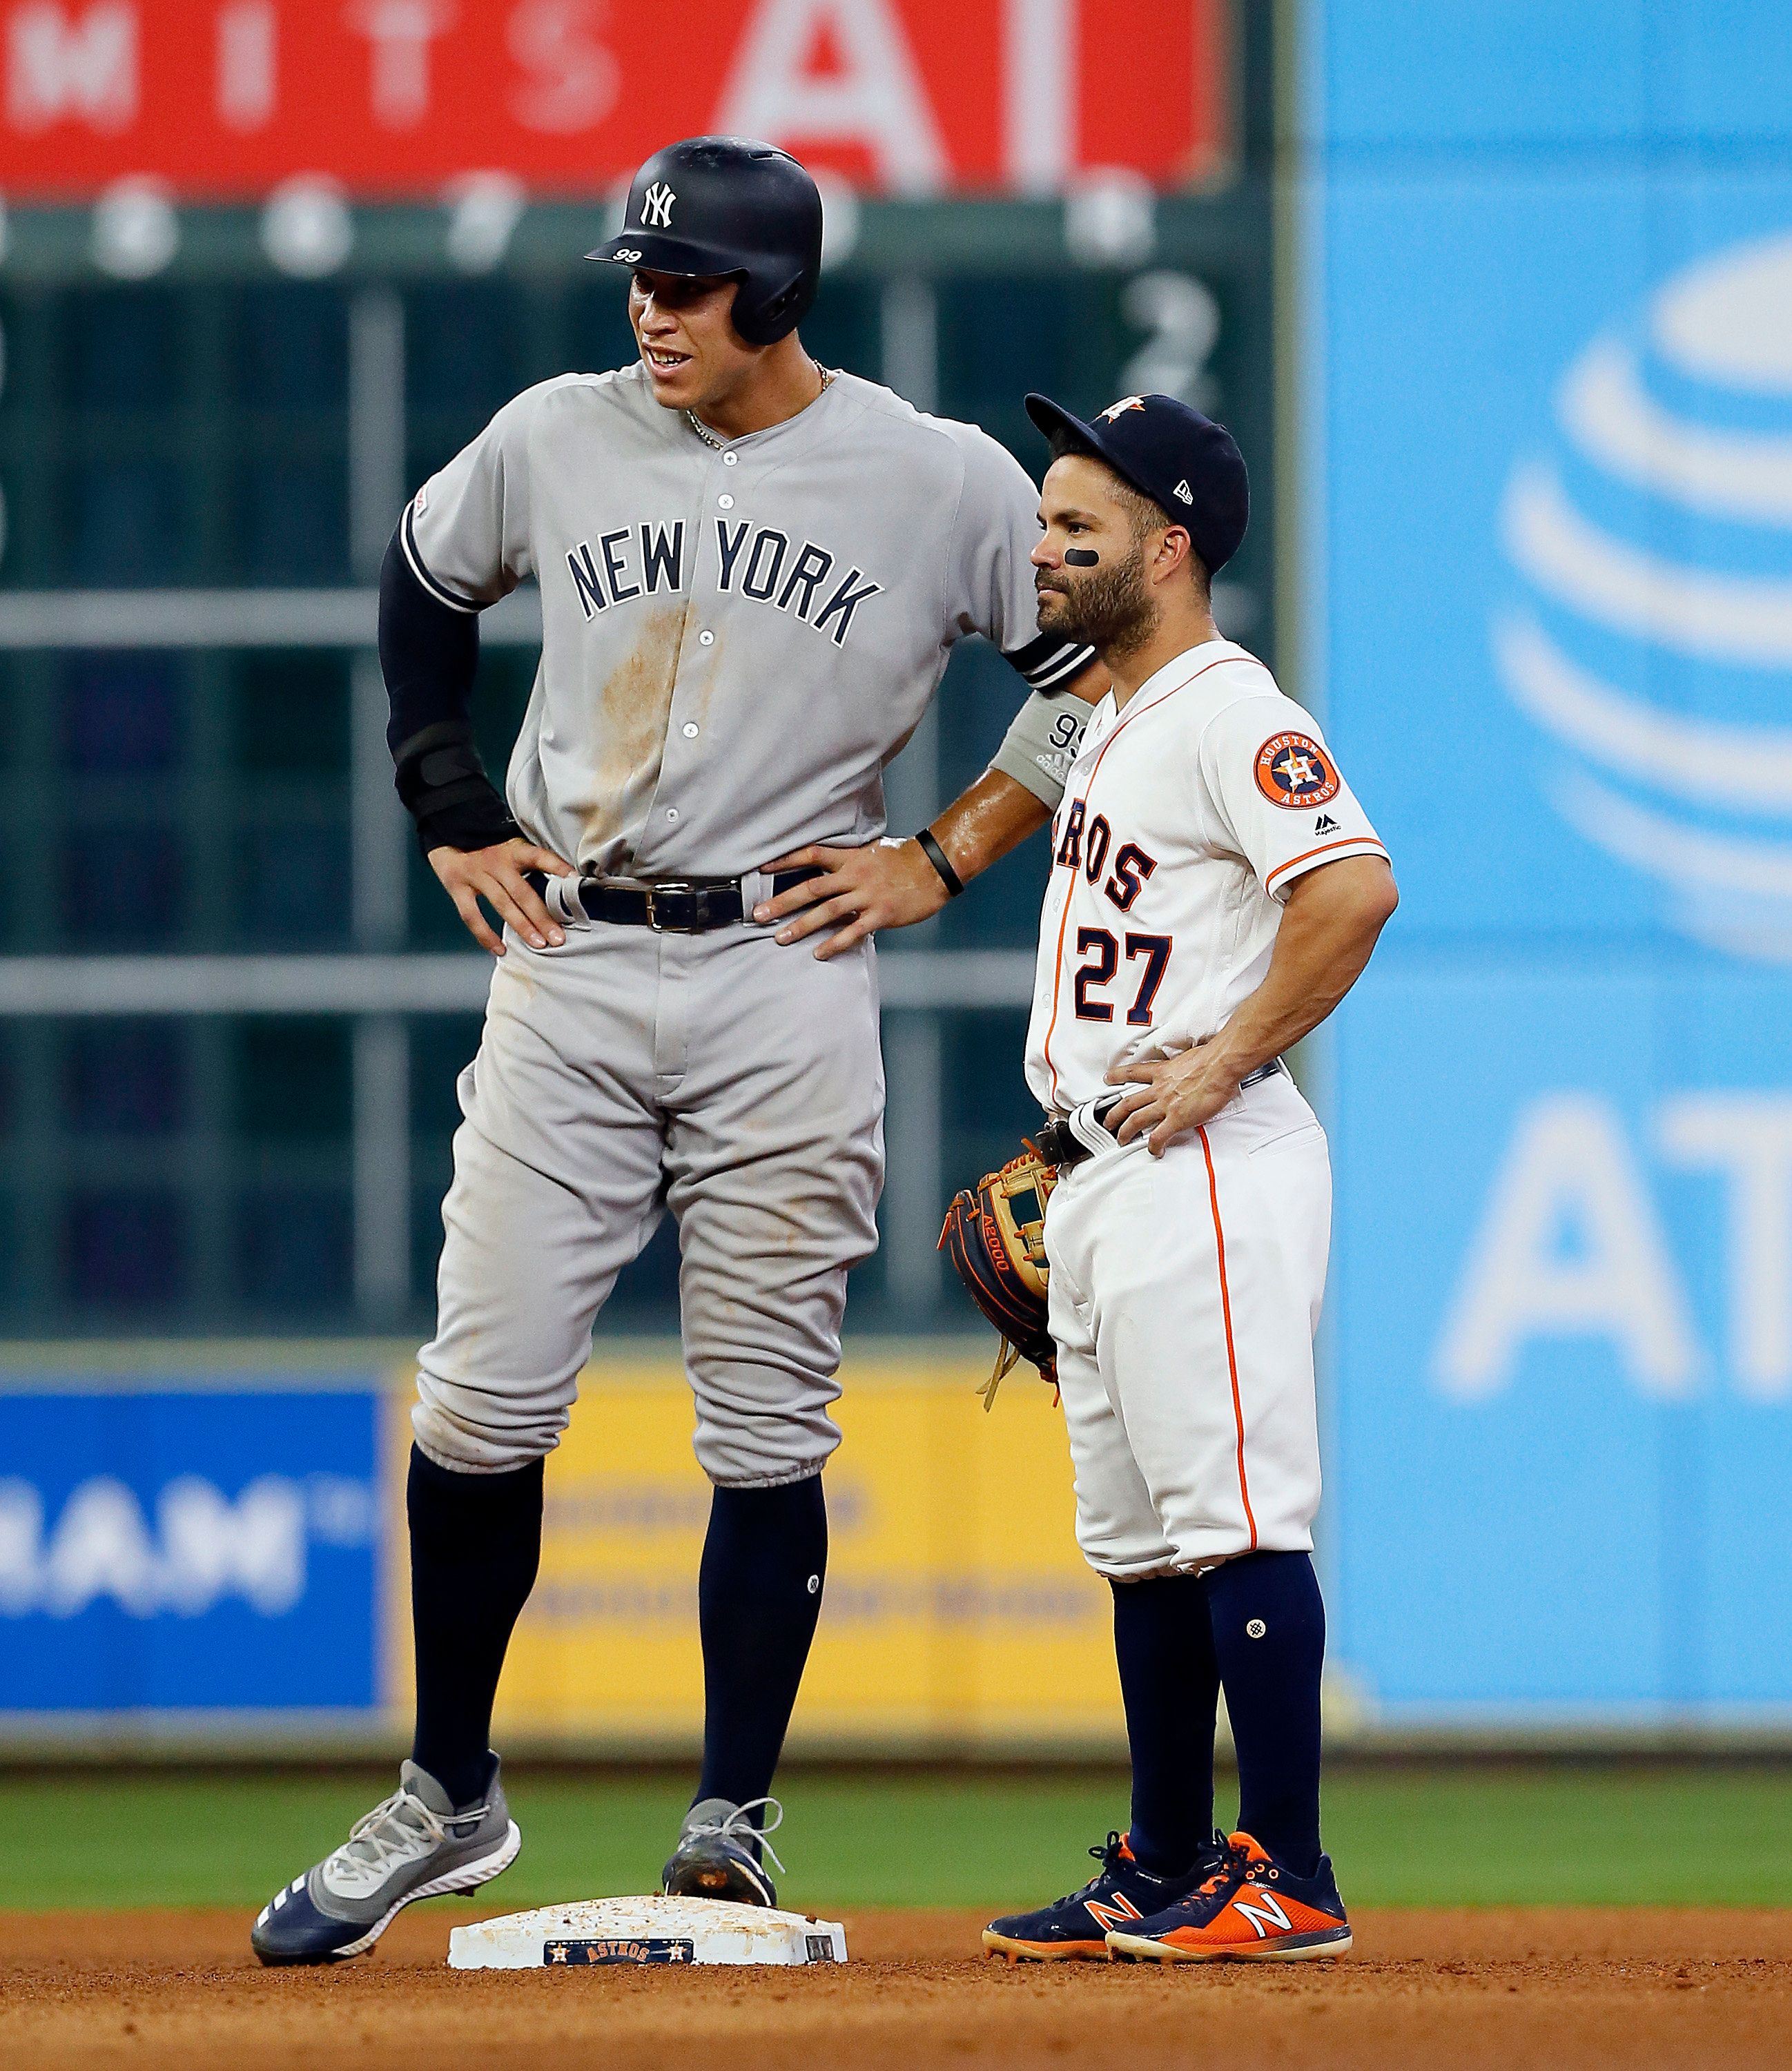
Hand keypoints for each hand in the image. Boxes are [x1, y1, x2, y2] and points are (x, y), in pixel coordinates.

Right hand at [428, 838, 574, 956]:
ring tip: (538, 944)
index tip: (575, 879)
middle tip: (558, 936)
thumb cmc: (486, 847)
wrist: (447, 834)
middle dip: (542, 916)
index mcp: (512, 851)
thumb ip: (529, 864)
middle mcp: (496, 862)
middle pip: (522, 891)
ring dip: (521, 926)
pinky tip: (500, 949)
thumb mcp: (510, 847)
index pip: (538, 857)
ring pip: (502, 904)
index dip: (556, 866)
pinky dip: (486, 935)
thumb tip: (562, 883)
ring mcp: (476, 875)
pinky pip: (472, 916)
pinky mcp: (457, 888)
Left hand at [753, 837, 949, 960]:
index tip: (761, 869)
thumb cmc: (904, 859)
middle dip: (782, 902)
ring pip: (827, 911)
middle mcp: (854, 875)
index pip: (811, 855)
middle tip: (758, 915)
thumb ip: (848, 861)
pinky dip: (834, 942)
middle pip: (811, 888)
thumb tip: (825, 868)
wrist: (936, 867)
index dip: (785, 861)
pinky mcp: (881, 914)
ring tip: (780, 938)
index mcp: (850, 858)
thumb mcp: (871, 851)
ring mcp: (867, 895)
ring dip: (801, 926)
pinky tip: (818, 953)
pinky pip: (853, 931)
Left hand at [1105, 1040, 1243, 1156]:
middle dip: (1114, 1114)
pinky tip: (1154, 1151)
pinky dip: (1154, 1146)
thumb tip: (1188, 1070)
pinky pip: (1159, 1136)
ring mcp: (1166, 1104)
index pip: (1133, 1072)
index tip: (1109, 1078)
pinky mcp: (1177, 1118)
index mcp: (1162, 1071)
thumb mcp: (1188, 1058)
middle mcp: (1159, 1088)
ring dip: (1125, 1132)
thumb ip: (1182, 1067)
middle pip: (1128, 1102)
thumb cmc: (1211, 1058)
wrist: (1221, 1065)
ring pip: (1135, 1120)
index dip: (1118, 1076)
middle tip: (1108, 1121)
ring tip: (1121, 1139)